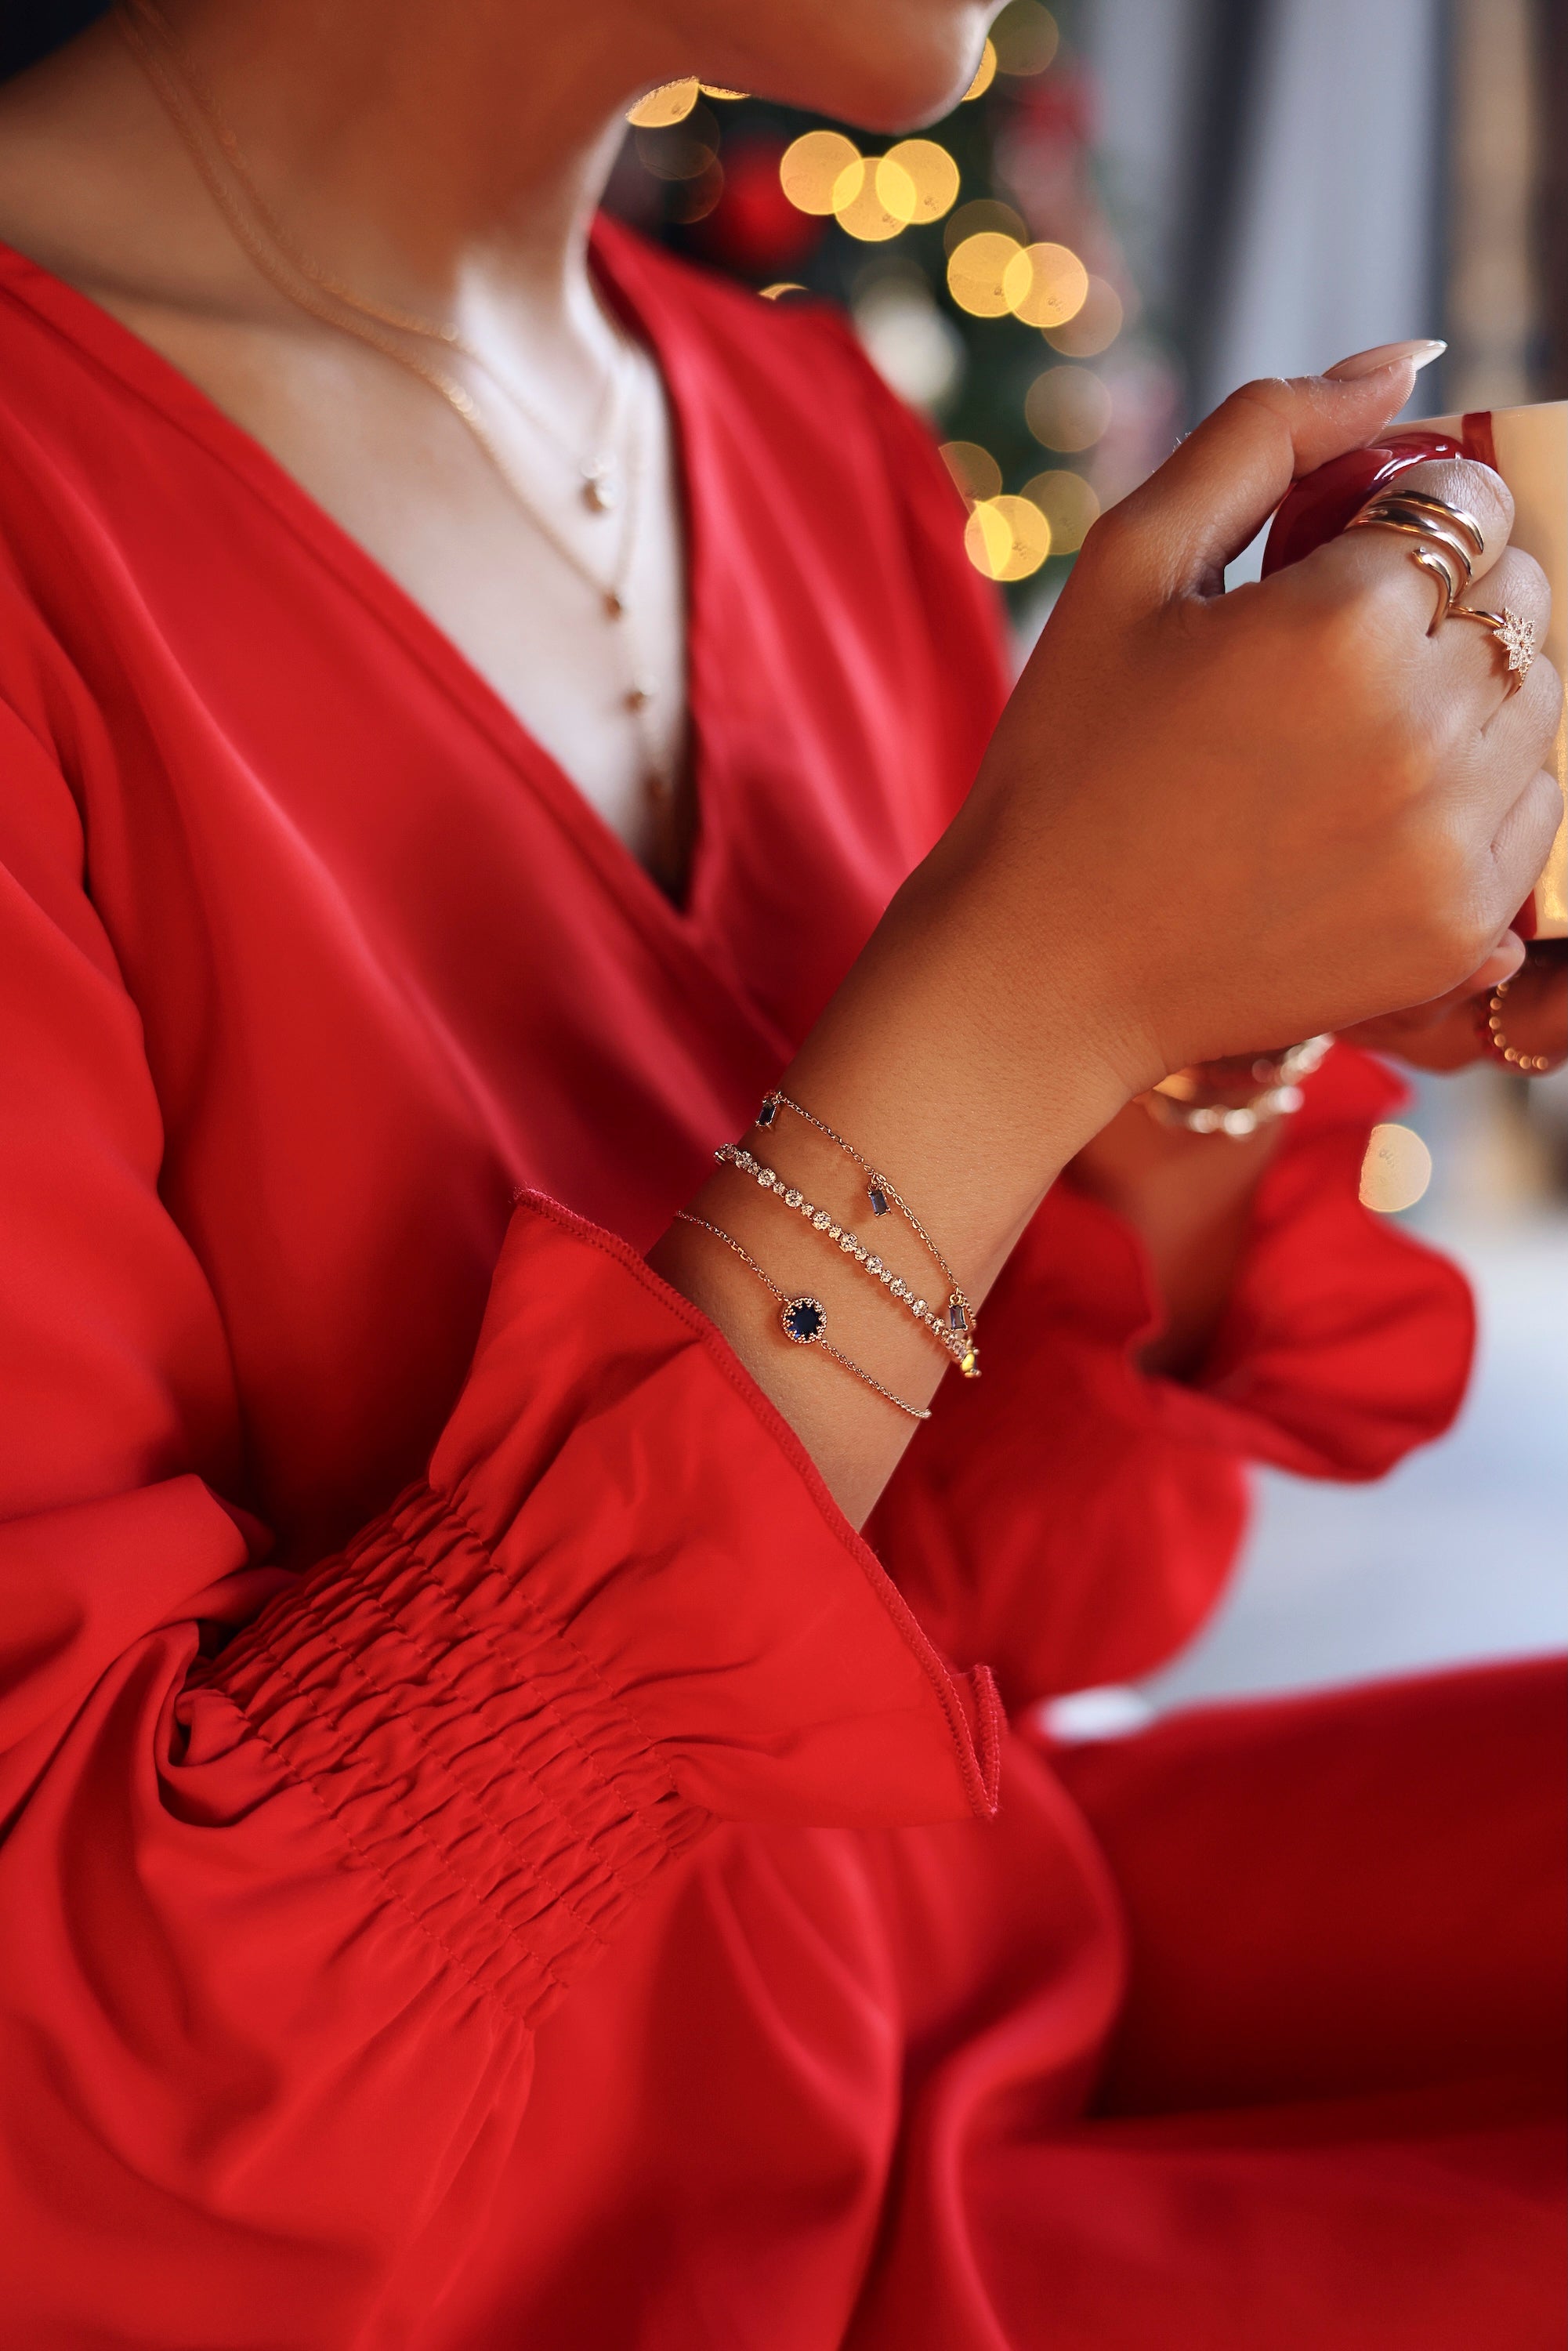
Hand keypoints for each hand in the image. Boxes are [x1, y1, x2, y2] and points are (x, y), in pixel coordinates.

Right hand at [662, 349, 1563, 1520]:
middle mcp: (1427, 728)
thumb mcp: (1130, 564)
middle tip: (1330, 660)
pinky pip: (1534, 815)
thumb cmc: (1069, 759)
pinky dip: (1477, 796)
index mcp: (1349, 620)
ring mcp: (1453, 839)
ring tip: (1347, 739)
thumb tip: (1409, 355)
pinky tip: (1369, 811)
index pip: (1471, 504)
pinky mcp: (1460, 926)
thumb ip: (1271, 434)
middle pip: (1520, 599)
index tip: (1329, 573)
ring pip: (1540, 706)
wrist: (1045, 968)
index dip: (1403, 522)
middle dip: (1443, 603)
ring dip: (1467, 697)